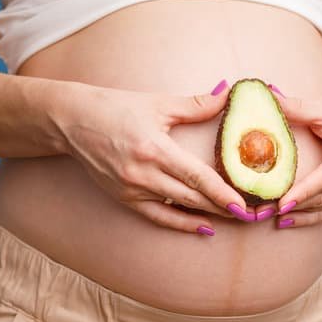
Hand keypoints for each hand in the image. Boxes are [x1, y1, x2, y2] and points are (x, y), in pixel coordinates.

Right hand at [55, 80, 248, 234]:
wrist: (72, 121)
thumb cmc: (115, 108)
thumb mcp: (157, 103)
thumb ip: (195, 104)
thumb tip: (226, 95)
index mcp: (154, 149)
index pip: (196, 177)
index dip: (222, 193)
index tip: (243, 206)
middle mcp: (142, 174)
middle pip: (191, 198)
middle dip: (222, 208)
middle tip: (249, 215)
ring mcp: (132, 190)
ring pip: (178, 209)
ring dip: (207, 216)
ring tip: (233, 220)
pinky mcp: (124, 198)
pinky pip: (158, 216)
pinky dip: (181, 223)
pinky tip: (202, 226)